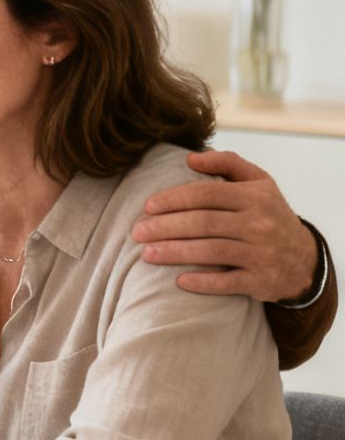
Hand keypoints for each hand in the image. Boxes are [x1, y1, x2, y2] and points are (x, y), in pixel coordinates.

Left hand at [134, 150, 319, 302]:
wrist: (303, 258)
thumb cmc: (267, 214)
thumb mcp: (258, 183)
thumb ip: (227, 163)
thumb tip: (191, 157)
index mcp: (255, 196)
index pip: (207, 194)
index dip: (174, 199)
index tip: (147, 207)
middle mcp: (260, 223)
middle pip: (203, 223)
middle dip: (166, 227)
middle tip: (137, 233)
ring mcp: (262, 253)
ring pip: (211, 252)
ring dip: (175, 253)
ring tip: (146, 255)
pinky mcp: (261, 280)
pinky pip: (227, 282)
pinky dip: (202, 282)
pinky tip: (178, 281)